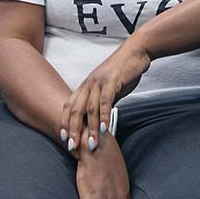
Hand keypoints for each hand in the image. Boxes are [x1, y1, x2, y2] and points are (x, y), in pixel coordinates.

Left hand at [61, 38, 149, 152]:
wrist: (136, 51)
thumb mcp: (109, 87)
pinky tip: (105, 129)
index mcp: (86, 85)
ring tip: (91, 144)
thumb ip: (102, 101)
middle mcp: (89, 84)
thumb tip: (100, 117)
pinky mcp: (112, 82)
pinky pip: (105, 102)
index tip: (63, 138)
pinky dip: (104, 117)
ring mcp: (99, 82)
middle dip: (73, 130)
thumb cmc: (123, 69)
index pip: (69, 106)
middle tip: (72, 147)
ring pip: (90, 109)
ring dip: (90, 128)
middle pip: (75, 110)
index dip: (65, 122)